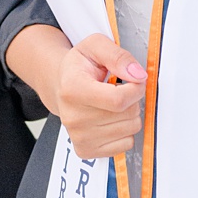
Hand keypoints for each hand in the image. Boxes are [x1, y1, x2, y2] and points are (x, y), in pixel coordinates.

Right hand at [53, 33, 147, 159]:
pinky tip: (109, 118)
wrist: (60, 86)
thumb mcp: (95, 46)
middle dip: (132, 100)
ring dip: (129, 115)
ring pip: (130, 129)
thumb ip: (117, 56)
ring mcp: (79, 136)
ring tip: (112, 103)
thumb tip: (137, 75)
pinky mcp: (86, 150)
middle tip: (117, 89)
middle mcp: (72, 117)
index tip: (134, 79)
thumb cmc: (79, 67)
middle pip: (127, 115)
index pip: (118, 100)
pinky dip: (124, 131)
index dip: (136, 88)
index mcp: (72, 89)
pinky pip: (126, 144)